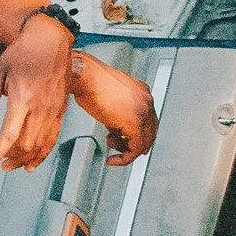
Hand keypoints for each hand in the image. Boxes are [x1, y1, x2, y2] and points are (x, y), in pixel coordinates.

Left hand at [0, 9, 75, 170]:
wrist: (51, 40)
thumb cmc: (21, 52)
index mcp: (22, 97)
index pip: (9, 135)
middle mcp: (40, 107)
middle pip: (26, 145)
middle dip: (9, 158)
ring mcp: (54, 110)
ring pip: (40, 145)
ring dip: (24, 159)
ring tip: (10, 164)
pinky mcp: (61, 110)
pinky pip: (52, 139)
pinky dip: (42, 154)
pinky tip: (31, 163)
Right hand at [72, 51, 158, 166]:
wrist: (85, 77)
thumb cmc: (89, 81)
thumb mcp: (107, 97)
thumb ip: (117, 112)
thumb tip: (115, 128)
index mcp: (141, 91)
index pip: (148, 118)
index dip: (137, 132)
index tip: (125, 139)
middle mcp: (146, 100)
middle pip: (150, 130)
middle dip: (134, 143)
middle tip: (123, 150)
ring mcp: (143, 111)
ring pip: (145, 141)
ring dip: (126, 149)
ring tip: (111, 145)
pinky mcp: (135, 124)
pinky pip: (136, 148)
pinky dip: (125, 157)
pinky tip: (114, 159)